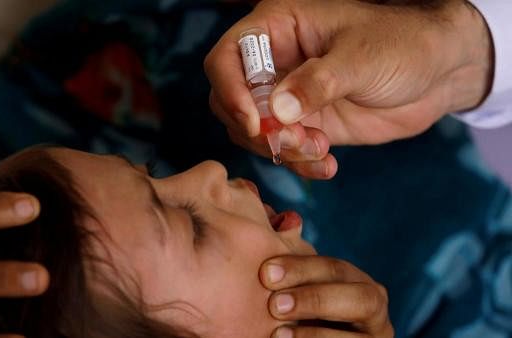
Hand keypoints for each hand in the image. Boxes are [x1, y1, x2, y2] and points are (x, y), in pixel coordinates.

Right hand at [205, 0, 492, 177]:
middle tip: (296, 141)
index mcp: (277, 29)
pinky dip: (300, 164)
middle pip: (231, 102)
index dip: (230, 92)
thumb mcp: (361, 58)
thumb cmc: (402, 44)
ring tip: (320, 150)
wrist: (439, 73)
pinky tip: (329, 164)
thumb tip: (276, 111)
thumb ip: (318, 82)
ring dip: (281, 150)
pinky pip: (284, 151)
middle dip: (258, 130)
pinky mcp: (305, 124)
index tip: (255, 124)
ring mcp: (287, 96)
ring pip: (254, 133)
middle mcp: (274, 63)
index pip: (226, 59)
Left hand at [260, 255, 392, 337]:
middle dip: (315, 300)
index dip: (302, 268)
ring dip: (315, 334)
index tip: (266, 272)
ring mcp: (375, 337)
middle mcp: (375, 308)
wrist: (313, 335)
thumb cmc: (302, 311)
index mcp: (358, 282)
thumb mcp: (300, 286)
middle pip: (358, 299)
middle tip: (275, 304)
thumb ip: (295, 261)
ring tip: (278, 334)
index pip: (335, 269)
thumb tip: (284, 219)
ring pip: (358, 337)